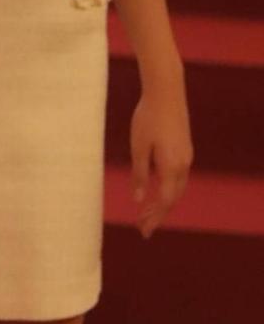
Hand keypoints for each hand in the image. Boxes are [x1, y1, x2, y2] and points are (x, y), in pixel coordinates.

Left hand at [131, 77, 192, 237]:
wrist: (167, 92)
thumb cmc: (148, 118)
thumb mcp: (138, 147)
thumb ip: (140, 174)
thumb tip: (139, 199)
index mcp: (172, 167)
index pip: (164, 201)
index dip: (154, 217)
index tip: (144, 231)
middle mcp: (183, 165)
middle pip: (173, 198)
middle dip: (158, 214)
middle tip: (143, 227)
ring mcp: (186, 156)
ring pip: (177, 187)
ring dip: (163, 202)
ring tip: (147, 212)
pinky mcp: (184, 148)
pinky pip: (178, 176)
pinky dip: (168, 188)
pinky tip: (157, 189)